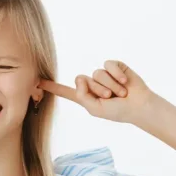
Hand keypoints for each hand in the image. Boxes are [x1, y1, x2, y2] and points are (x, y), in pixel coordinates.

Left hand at [39, 59, 153, 123]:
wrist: (139, 106)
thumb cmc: (118, 111)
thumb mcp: (95, 109)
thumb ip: (82, 96)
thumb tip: (80, 78)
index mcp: (85, 96)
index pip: (66, 91)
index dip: (52, 86)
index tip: (36, 82)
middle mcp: (92, 84)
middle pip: (83, 79)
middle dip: (98, 89)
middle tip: (111, 98)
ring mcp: (103, 74)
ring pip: (97, 73)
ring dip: (110, 85)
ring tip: (120, 93)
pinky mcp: (115, 66)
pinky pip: (109, 65)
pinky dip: (117, 75)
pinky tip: (125, 82)